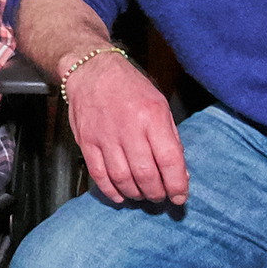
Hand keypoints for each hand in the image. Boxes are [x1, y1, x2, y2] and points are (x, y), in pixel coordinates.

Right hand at [63, 51, 187, 205]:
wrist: (91, 71)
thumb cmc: (129, 87)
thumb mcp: (160, 105)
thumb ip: (170, 139)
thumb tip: (179, 173)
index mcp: (152, 116)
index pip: (169, 160)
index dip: (177, 185)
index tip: (180, 196)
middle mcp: (128, 128)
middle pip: (146, 175)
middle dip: (157, 193)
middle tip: (161, 196)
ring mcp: (104, 136)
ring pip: (122, 179)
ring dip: (136, 194)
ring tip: (142, 194)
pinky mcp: (86, 141)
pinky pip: (99, 174)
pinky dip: (111, 191)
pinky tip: (121, 194)